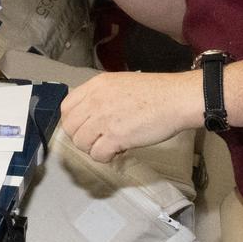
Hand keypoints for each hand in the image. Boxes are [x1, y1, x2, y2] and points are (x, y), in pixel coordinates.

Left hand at [60, 71, 201, 162]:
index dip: (73, 121)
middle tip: (98, 139)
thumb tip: (91, 115)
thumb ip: (102, 96)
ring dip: (94, 148)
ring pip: (81, 143)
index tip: (84, 127)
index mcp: (96, 85)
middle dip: (82, 137)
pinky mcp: (115, 137)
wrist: (176, 99)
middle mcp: (95, 101)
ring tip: (110, 145)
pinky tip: (118, 151)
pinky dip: (106, 157)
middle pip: (70, 127)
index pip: (66, 107)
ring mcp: (103, 119)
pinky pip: (97, 155)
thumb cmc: (156, 93)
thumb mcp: (121, 84)